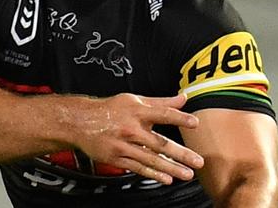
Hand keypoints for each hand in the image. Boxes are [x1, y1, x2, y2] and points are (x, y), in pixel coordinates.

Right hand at [74, 93, 203, 184]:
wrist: (80, 121)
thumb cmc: (109, 109)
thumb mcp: (133, 100)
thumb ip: (160, 102)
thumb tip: (183, 98)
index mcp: (136, 111)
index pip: (162, 113)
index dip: (179, 118)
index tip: (194, 123)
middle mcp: (131, 128)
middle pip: (159, 142)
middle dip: (180, 154)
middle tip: (197, 161)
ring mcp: (123, 145)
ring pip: (151, 159)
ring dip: (171, 168)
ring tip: (186, 174)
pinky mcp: (117, 158)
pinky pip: (138, 167)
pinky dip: (153, 174)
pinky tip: (166, 178)